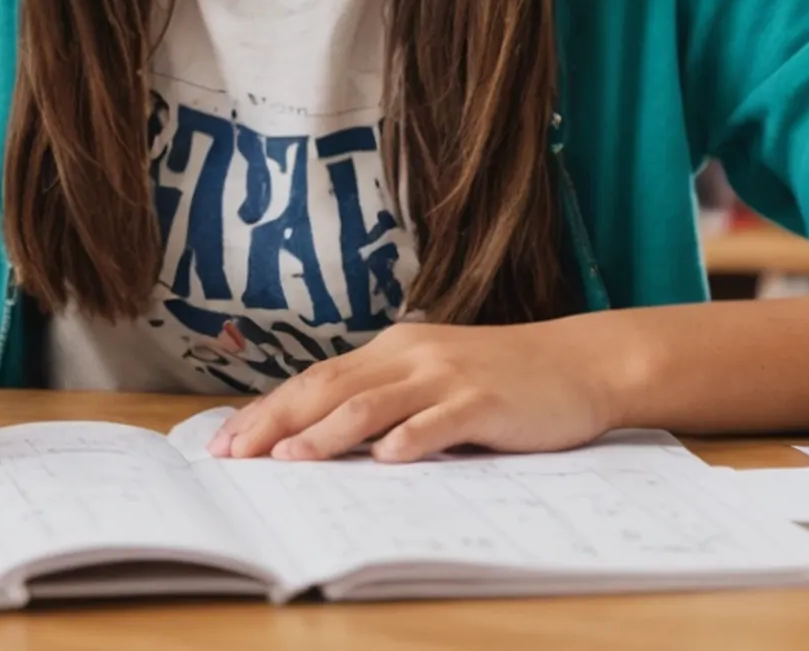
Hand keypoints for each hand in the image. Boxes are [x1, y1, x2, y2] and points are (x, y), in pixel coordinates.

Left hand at [205, 320, 629, 463]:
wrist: (581, 363)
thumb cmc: (504, 377)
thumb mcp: (435, 375)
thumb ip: (387, 395)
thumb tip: (319, 433)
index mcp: (394, 348)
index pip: (317, 378)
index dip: (268, 409)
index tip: (227, 440)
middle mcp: (413, 355)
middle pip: (331, 388)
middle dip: (276, 422)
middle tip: (235, 454)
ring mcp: (448, 376)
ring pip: (374, 404)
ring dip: (327, 433)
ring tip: (290, 459)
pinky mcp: (485, 400)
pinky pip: (440, 420)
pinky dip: (410, 439)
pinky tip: (385, 459)